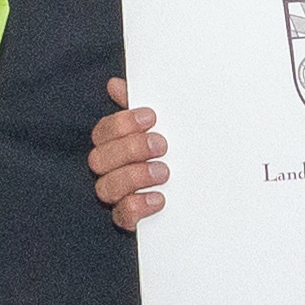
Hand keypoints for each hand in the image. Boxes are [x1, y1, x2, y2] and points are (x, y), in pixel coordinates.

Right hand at [91, 77, 168, 229]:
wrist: (205, 189)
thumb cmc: (174, 151)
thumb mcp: (161, 126)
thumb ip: (137, 106)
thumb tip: (115, 85)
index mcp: (115, 146)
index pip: (102, 132)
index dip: (122, 124)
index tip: (151, 118)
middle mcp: (110, 171)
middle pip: (99, 159)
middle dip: (130, 149)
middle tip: (161, 145)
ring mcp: (118, 196)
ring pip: (106, 188)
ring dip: (134, 176)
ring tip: (164, 171)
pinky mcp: (130, 219)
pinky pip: (122, 216)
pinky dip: (137, 206)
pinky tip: (159, 198)